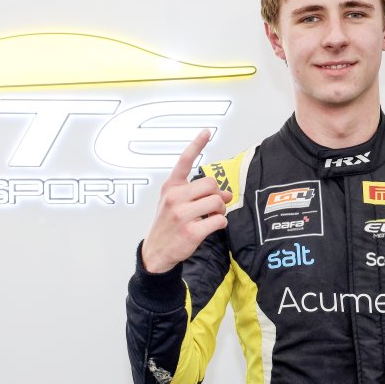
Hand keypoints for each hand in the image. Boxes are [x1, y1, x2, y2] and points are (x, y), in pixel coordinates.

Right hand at [141, 130, 232, 272]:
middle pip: (211, 184)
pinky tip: (211, 227)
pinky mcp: (191, 231)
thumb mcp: (176, 204)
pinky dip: (220, 224)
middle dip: (217, 195)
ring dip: (220, 210)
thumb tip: (227, 195)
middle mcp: (174, 197)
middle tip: (214, 206)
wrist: (156, 251)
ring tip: (211, 217)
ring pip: (217, 202)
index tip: (207, 132)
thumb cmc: (168, 225)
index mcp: (170, 187)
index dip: (196, 145)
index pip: (184, 161)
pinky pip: (219, 220)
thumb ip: (198, 195)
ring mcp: (181, 214)